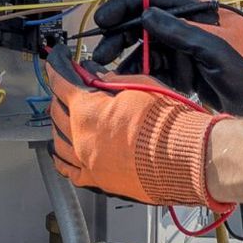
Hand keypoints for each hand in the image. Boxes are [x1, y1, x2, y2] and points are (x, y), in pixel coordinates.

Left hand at [48, 72, 223, 206]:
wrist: (186, 158)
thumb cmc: (168, 125)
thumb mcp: (140, 87)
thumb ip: (112, 83)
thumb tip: (99, 79)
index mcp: (87, 110)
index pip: (61, 81)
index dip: (59, 66)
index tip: (60, 60)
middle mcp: (80, 137)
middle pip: (57, 110)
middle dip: (61, 95)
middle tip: (70, 86)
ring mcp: (87, 161)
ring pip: (57, 140)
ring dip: (60, 124)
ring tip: (67, 117)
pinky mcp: (98, 181)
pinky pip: (69, 170)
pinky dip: (62, 158)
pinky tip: (63, 151)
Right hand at [93, 0, 242, 114]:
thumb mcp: (215, 50)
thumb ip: (181, 31)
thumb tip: (147, 16)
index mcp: (200, 13)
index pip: (154, 0)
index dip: (126, 7)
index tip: (103, 21)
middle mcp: (192, 28)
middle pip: (147, 27)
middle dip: (121, 40)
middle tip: (100, 57)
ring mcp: (191, 51)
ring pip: (151, 51)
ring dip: (131, 62)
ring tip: (110, 75)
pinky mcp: (191, 73)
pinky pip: (162, 71)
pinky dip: (146, 77)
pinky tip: (131, 85)